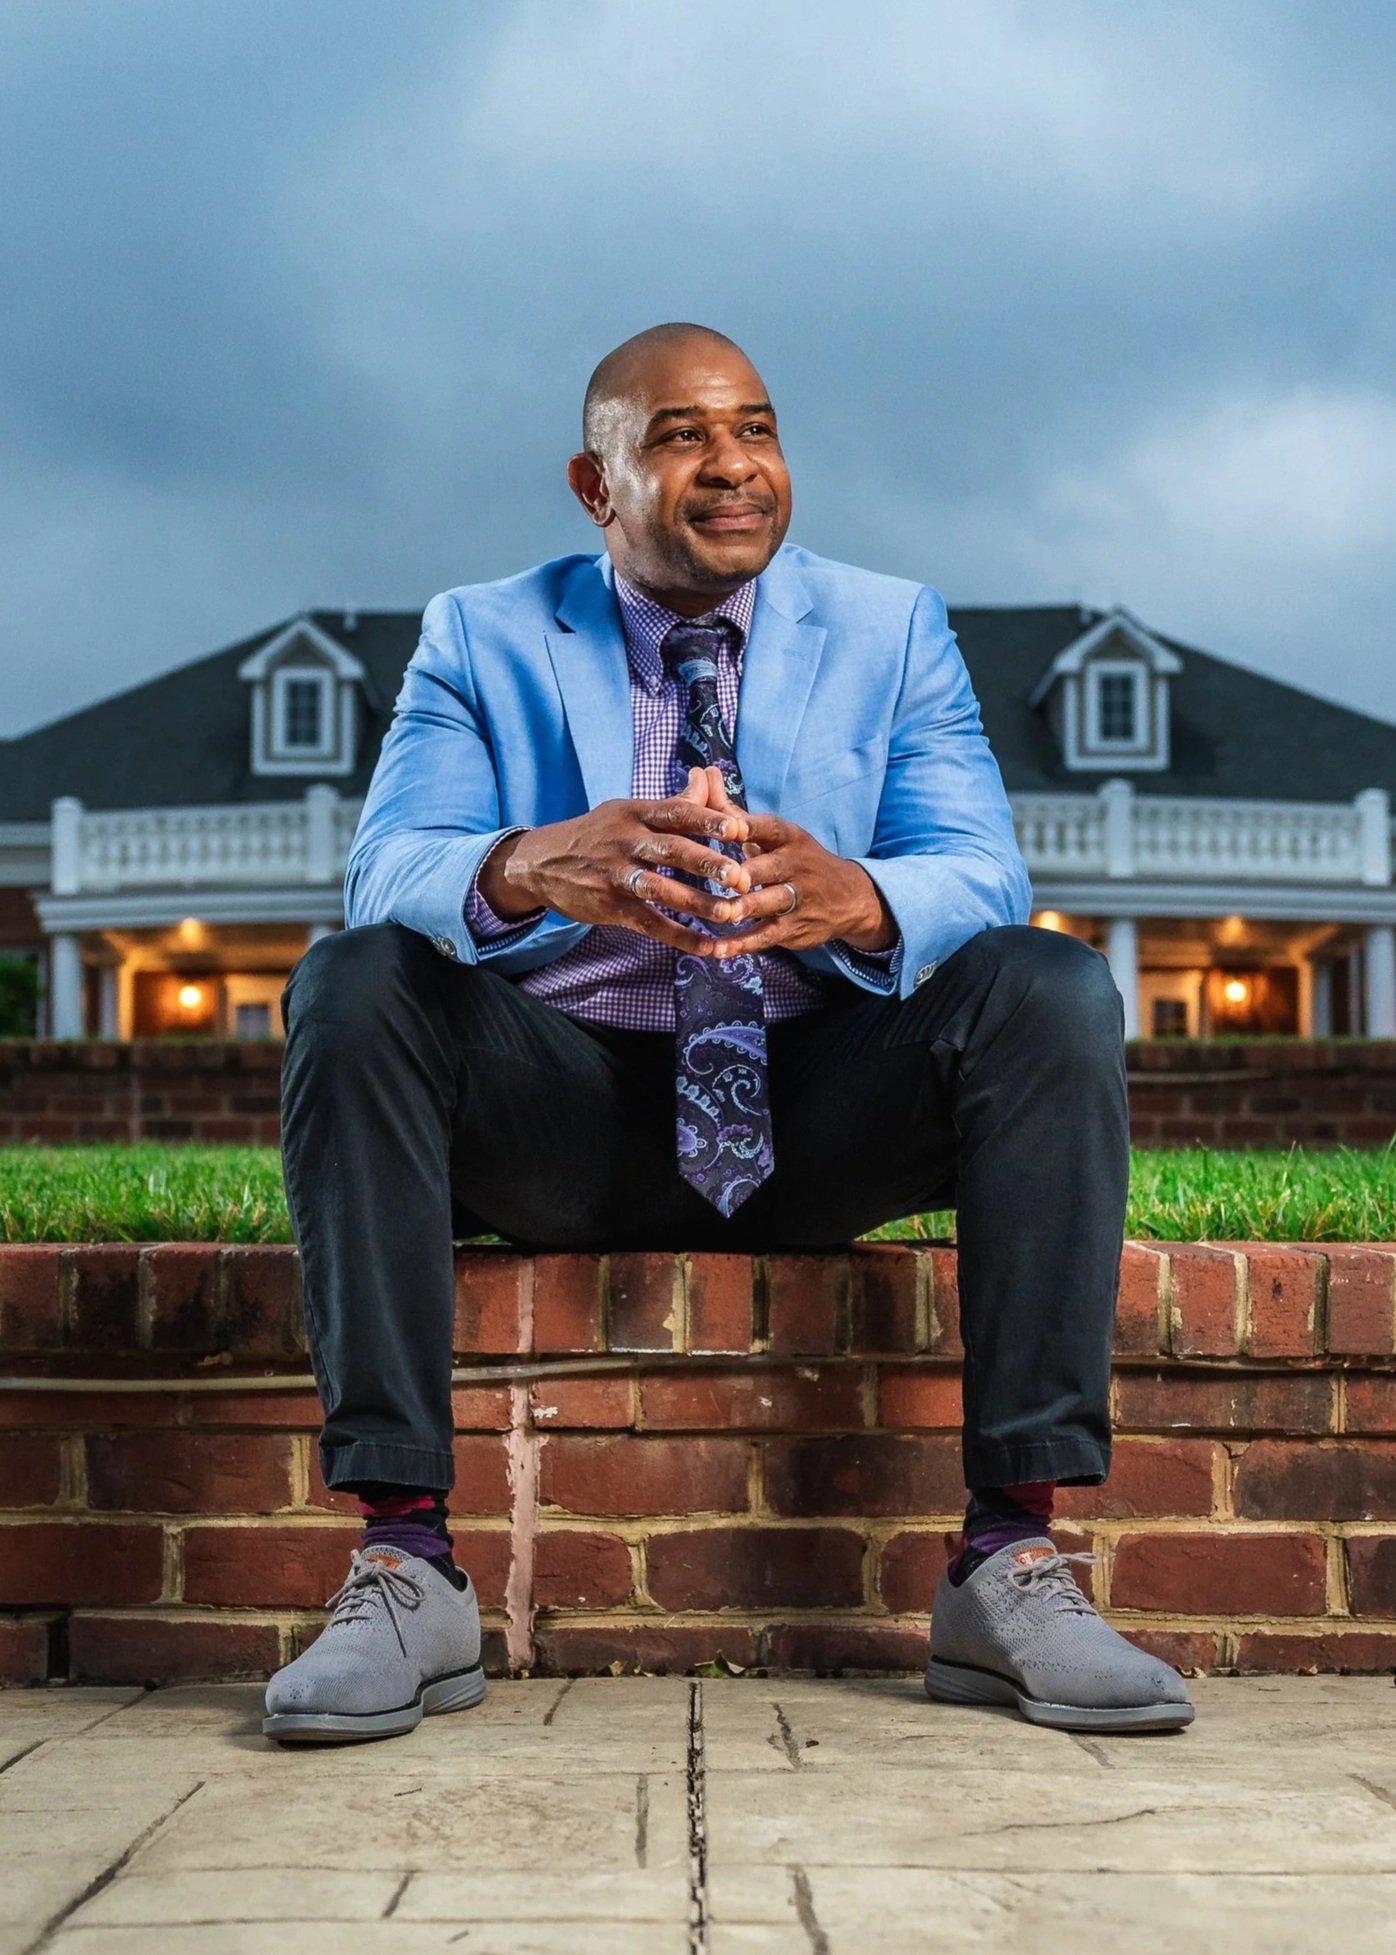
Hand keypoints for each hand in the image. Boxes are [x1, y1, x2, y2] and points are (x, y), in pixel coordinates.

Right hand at [478, 771, 755, 954]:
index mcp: (636, 813)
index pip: (677, 812)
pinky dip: (681, 937)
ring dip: (698, 903)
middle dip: (708, 864)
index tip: (741, 829)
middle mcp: (627, 841)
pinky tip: (709, 946)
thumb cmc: (598, 833)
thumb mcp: (629, 810)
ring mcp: (617, 875)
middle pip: (672, 850)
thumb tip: (707, 775)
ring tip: (730, 914)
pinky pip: (650, 923)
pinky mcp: (611, 906)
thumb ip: (674, 802)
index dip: (709, 820)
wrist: (540, 863)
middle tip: (742, 878)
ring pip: (661, 890)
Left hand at [696, 766, 896, 958]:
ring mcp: (794, 898)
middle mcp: (794, 865)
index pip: (768, 828)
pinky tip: (717, 950)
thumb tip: (701, 773)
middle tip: (726, 878)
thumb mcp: (770, 834)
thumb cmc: (793, 859)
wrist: (848, 898)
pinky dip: (741, 944)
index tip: (727, 826)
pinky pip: (765, 936)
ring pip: (769, 903)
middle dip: (749, 873)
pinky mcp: (791, 928)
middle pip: (769, 867)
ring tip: (720, 914)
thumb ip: (730, 810)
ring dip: (745, 908)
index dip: (748, 827)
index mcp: (787, 837)